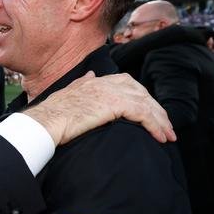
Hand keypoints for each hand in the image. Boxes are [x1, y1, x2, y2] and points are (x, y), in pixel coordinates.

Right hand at [24, 72, 174, 145]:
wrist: (45, 121)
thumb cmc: (51, 114)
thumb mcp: (68, 93)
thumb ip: (82, 84)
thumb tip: (91, 75)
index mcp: (96, 81)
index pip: (128, 84)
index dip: (142, 98)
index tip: (151, 113)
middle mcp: (106, 83)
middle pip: (142, 92)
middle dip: (157, 110)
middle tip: (166, 127)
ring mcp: (111, 92)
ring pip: (146, 103)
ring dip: (161, 120)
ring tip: (168, 135)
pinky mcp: (114, 105)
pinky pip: (144, 114)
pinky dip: (155, 125)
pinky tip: (160, 138)